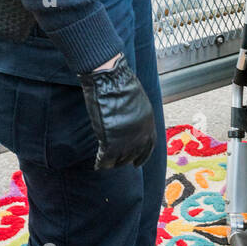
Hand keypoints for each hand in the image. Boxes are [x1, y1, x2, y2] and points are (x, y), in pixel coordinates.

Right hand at [78, 54, 156, 168]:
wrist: (110, 81)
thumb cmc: (121, 85)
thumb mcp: (138, 102)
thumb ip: (137, 117)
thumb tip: (131, 125)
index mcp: (148, 124)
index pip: (148, 147)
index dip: (142, 156)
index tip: (136, 163)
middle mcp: (140, 134)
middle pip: (133, 155)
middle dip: (125, 161)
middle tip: (117, 164)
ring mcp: (126, 139)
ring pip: (120, 159)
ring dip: (113, 163)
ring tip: (105, 164)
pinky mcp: (110, 141)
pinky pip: (106, 158)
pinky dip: (101, 162)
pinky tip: (97, 164)